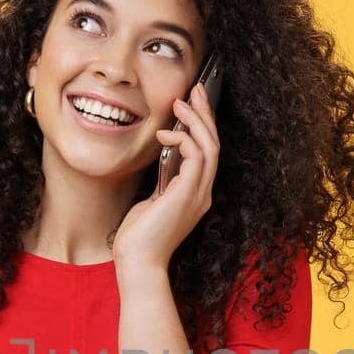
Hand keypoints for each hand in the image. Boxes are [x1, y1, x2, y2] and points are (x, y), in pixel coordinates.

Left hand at [111, 80, 219, 271]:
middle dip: (206, 114)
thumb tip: (162, 161)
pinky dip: (183, 139)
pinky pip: (196, 156)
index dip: (203, 126)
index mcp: (196, 195)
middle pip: (214, 144)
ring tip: (180, 103)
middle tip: (195, 89)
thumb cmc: (139, 238)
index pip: (207, 153)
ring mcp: (198, 195)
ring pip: (210, 146)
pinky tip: (164, 134)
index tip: (192, 103)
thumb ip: (162, 183)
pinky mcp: (188, 194)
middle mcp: (203, 193)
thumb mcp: (151, 203)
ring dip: (197, 121)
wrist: (138, 263)